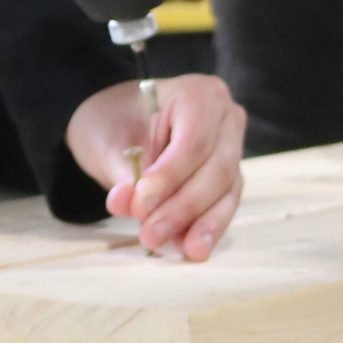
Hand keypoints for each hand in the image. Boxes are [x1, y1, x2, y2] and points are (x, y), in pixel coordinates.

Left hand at [67, 73, 244, 260]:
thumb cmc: (116, 120)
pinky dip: (206, 227)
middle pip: (216, 168)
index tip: (141, 205)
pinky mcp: (228, 177)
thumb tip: (128, 205)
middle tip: (149, 234)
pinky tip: (190, 248)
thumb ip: (125, 174)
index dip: (170, 176)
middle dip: (183, 207)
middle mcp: (226, 117)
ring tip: (172, 249)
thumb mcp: (111, 141)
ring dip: (197, 223)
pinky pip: (224, 204)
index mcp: (199, 93)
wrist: (118, 121)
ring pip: (225, 191)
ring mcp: (232, 147)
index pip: (194, 140)